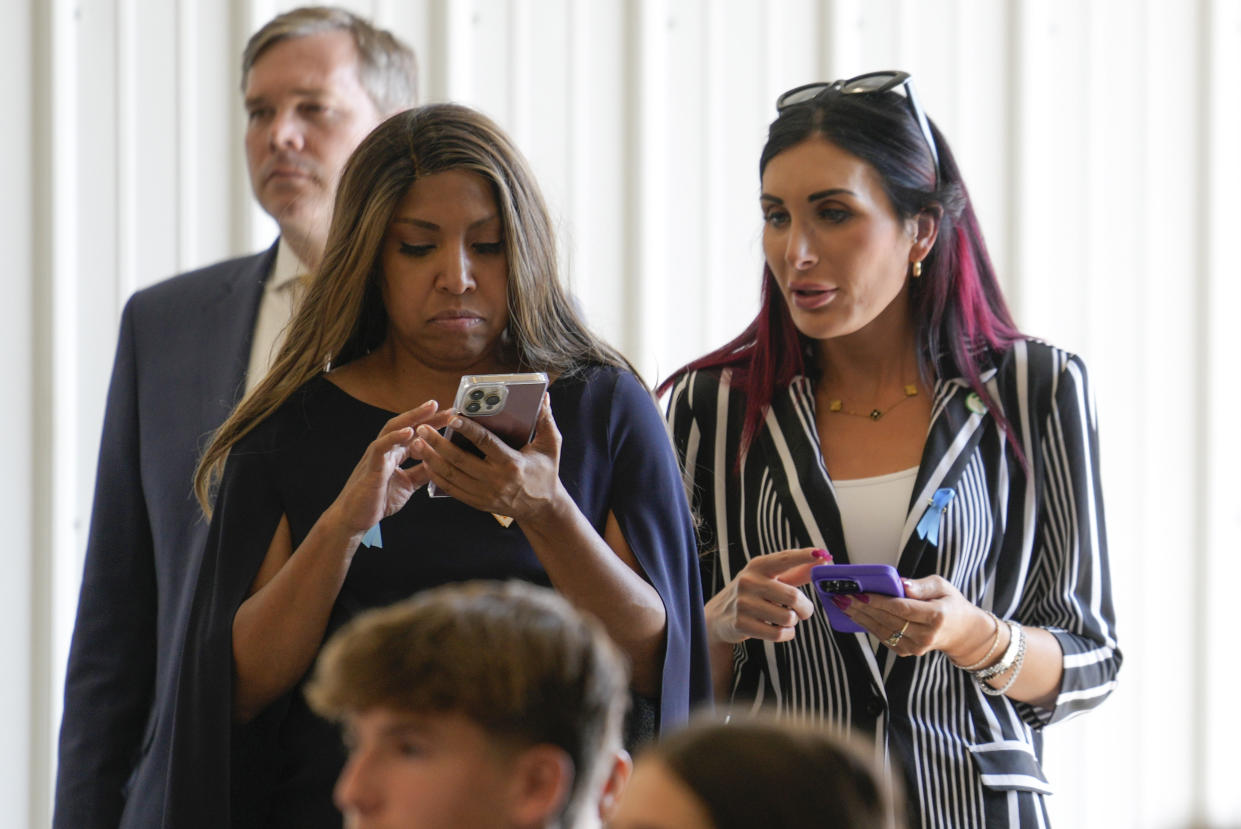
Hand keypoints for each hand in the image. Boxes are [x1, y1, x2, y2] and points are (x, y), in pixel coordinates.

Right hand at [328, 401, 453, 534]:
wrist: (353, 519)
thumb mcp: (407, 485)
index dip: (433, 425)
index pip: (416, 434)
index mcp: (394, 454)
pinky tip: (409, 431)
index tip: (453, 418)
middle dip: (428, 416)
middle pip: (407, 425)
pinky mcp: (371, 467)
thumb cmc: (376, 501)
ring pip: (393, 429)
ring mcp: (377, 456)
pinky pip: (381, 447)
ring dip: (412, 417)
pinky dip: (394, 438)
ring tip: (431, 409)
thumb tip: (441, 463)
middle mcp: (386, 450)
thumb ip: (421, 473)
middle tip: (449, 409)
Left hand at [411, 393, 565, 522]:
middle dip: (437, 443)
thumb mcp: (551, 445)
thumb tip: (545, 396)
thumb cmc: (546, 472)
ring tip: (416, 443)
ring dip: (431, 459)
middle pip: (459, 460)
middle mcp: (496, 480)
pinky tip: (426, 463)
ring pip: (451, 475)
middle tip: (422, 428)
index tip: (452, 416)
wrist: (542, 508)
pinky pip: (452, 489)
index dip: (468, 429)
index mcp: (512, 463)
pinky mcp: (478, 502)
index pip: (485, 443)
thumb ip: (546, 420)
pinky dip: (437, 476)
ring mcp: (484, 494)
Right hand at [705, 547, 827, 644]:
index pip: (784, 558)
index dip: (804, 556)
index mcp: (758, 566)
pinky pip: (777, 634)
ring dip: (793, 622)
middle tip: (804, 611)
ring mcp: (743, 603)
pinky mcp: (741, 624)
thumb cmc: (752, 593)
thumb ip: (796, 572)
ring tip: (786, 620)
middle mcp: (749, 581)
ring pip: (787, 618)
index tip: (822, 554)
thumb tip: (824, 560)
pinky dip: (786, 634)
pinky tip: (781, 631)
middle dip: (805, 608)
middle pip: (793, 596)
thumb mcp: (768, 578)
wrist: (718, 615)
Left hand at [834, 574, 993, 659]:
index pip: (902, 608)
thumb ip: (922, 586)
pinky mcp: (907, 652)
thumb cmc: (950, 604)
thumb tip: (900, 584)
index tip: (859, 592)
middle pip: (888, 620)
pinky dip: (866, 625)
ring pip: (882, 630)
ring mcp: (915, 647)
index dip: (879, 601)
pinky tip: (853, 613)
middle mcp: (925, 636)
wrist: (961, 632)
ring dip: (859, 617)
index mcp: (936, 617)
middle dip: (862, 607)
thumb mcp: (943, 586)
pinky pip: (883, 637)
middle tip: (841, 595)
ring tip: (841, 603)